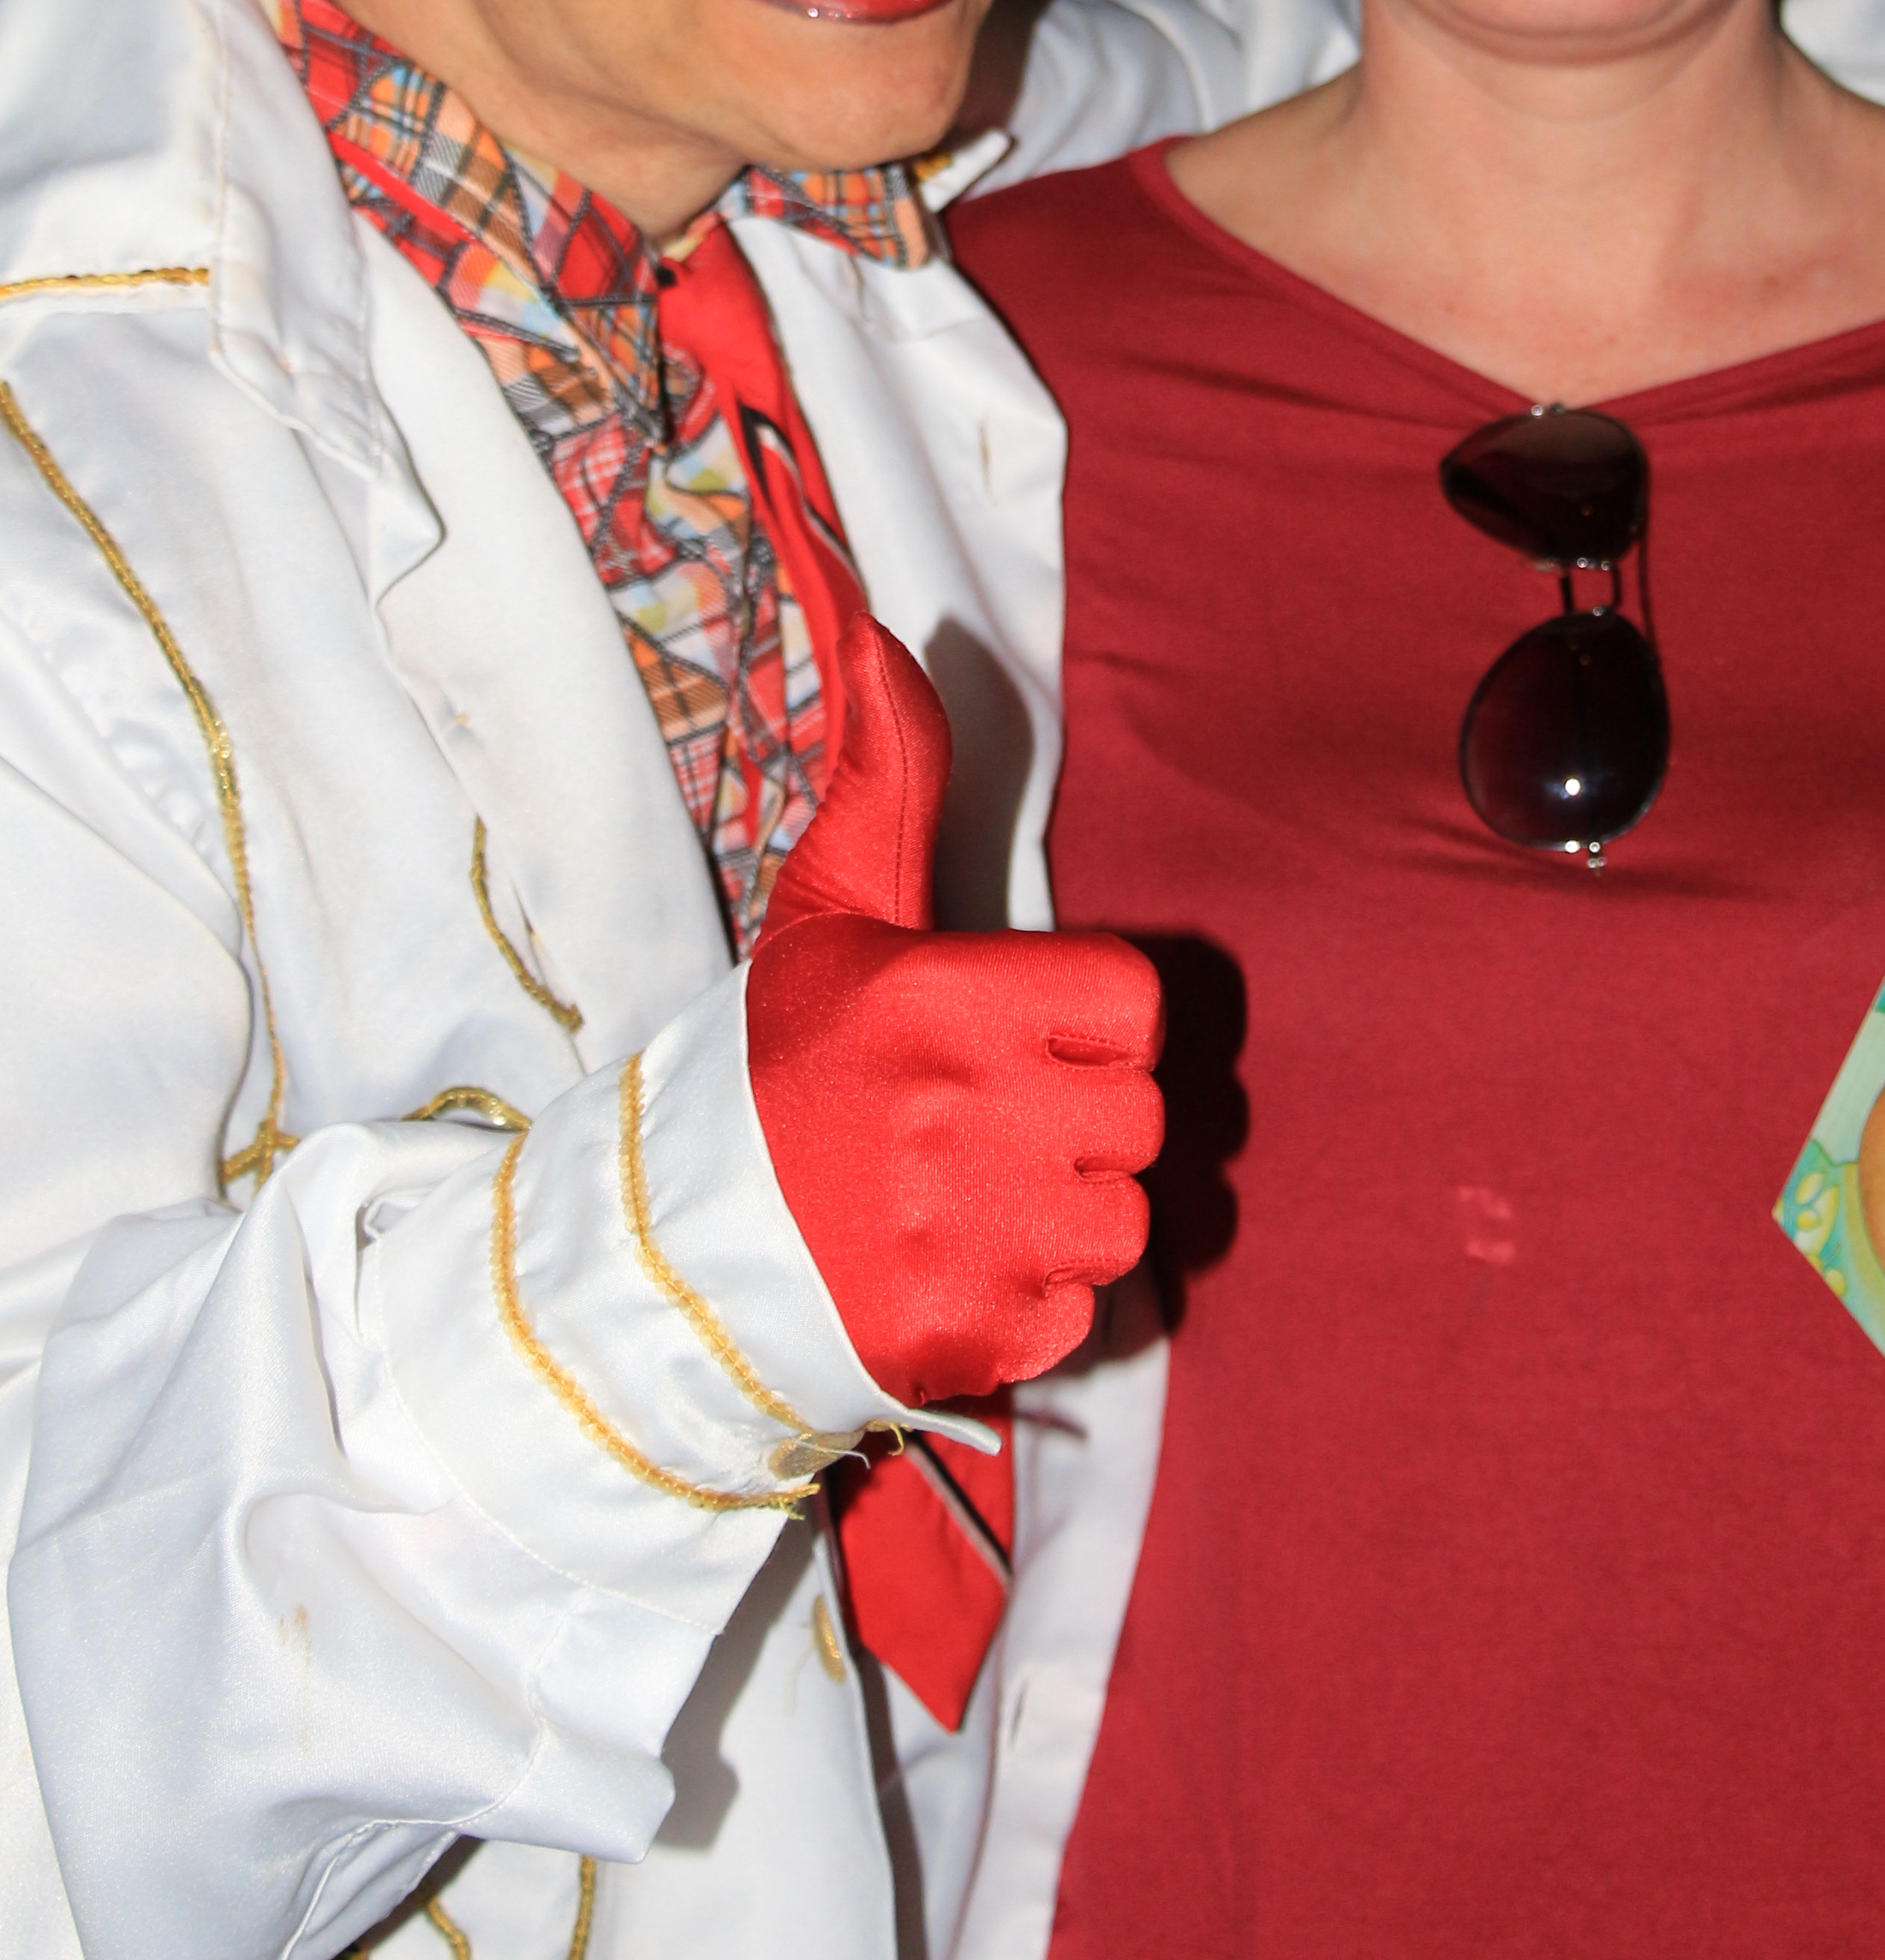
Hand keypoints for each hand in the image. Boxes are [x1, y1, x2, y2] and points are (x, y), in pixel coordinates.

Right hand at [747, 612, 1163, 1402]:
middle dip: (1075, 1124)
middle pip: (1138, 1119)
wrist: (671, 1254)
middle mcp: (971, 1113)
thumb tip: (877, 624)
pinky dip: (1030, 1306)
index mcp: (949, 998)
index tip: (1009, 1038)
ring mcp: (974, 1234)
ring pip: (1123, 1221)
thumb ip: (889, 773)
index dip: (1083, 1025)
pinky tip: (951, 1271)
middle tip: (975, 1126)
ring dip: (1062, 1218)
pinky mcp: (972, 1335)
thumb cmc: (774, 1066)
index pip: (1134, 1006)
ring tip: (965, 1199)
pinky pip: (1081, 1314)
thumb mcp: (831, 908)